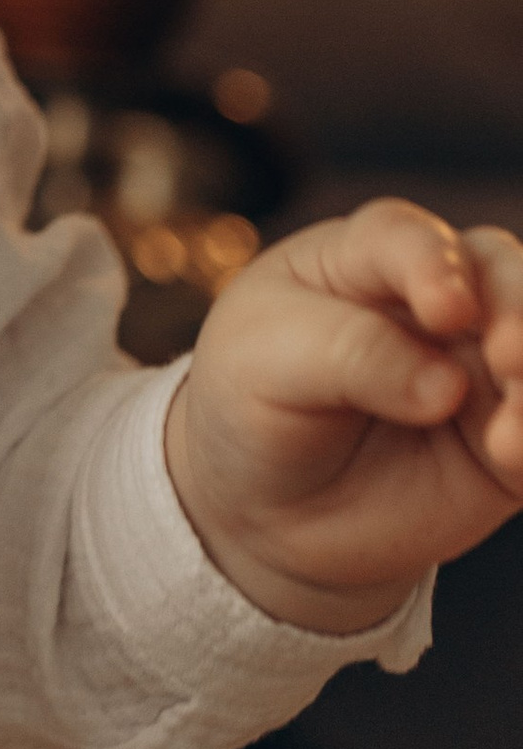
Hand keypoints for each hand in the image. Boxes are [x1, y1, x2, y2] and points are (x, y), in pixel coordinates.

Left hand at [167, 202, 522, 635]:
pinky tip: (513, 459)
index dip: (434, 264)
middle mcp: (438, 300)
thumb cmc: (253, 406)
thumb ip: (352, 355)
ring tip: (507, 439)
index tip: (445, 311)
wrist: (267, 510)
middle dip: (518, 312)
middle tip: (506, 359)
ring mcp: (480, 366)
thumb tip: (450, 387)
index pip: (406, 238)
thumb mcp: (264, 364)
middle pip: (503, 275)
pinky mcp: (507, 438)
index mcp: (363, 257)